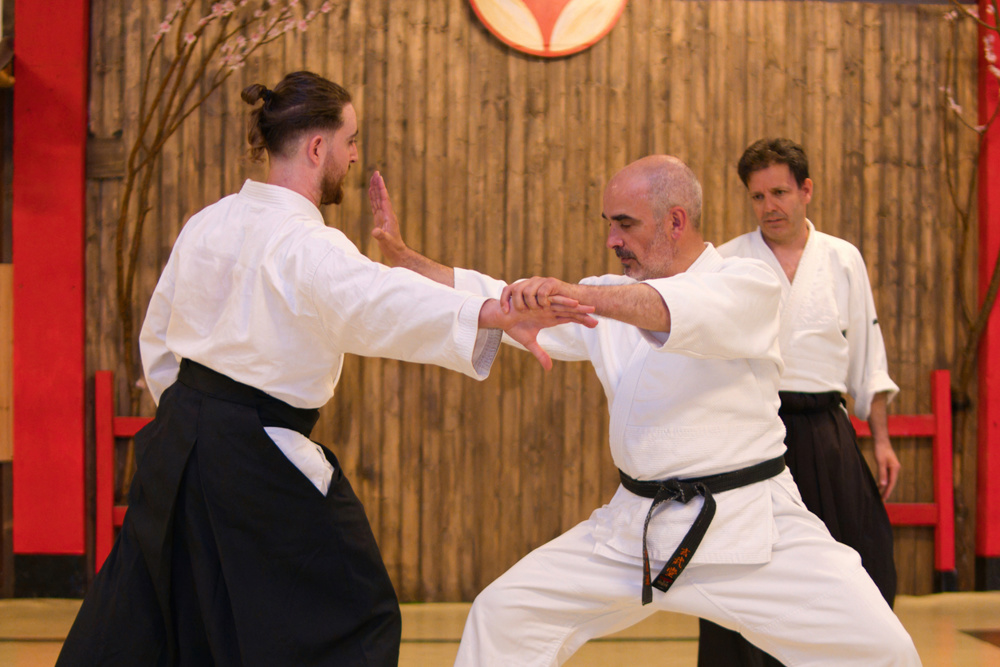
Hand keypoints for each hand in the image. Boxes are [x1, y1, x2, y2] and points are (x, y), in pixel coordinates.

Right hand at [369, 171, 407, 265]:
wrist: (396, 252)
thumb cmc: (392, 247)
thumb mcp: (386, 242)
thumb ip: (381, 236)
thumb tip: (375, 231)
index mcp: (388, 216)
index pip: (384, 199)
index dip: (381, 188)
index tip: (379, 177)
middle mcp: (386, 214)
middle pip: (381, 196)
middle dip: (378, 184)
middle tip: (376, 173)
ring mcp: (383, 216)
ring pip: (378, 199)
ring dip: (375, 189)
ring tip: (373, 179)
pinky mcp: (379, 220)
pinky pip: (375, 206)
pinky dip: (372, 198)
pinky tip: (371, 193)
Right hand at [479, 296, 596, 369]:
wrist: (499, 316)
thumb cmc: (513, 326)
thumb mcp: (529, 342)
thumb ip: (541, 354)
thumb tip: (549, 369)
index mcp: (550, 318)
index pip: (569, 318)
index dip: (582, 321)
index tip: (595, 324)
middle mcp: (549, 310)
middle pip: (570, 311)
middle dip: (584, 314)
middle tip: (598, 317)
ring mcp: (544, 305)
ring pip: (564, 305)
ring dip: (577, 307)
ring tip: (590, 309)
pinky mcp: (537, 302)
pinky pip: (552, 301)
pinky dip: (563, 302)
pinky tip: (574, 303)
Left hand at [500, 277, 578, 313]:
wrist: (575, 300)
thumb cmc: (555, 308)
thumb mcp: (537, 312)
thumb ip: (525, 314)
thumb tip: (505, 317)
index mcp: (525, 288)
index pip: (508, 289)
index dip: (504, 300)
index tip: (505, 313)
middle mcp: (532, 282)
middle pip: (515, 289)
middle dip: (517, 303)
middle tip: (523, 312)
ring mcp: (542, 282)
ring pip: (527, 291)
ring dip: (530, 303)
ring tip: (536, 310)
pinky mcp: (552, 283)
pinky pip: (541, 292)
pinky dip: (542, 301)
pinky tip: (545, 307)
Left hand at [873, 439, 900, 500]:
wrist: (881, 441)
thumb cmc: (880, 450)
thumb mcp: (880, 462)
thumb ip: (882, 473)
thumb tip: (883, 485)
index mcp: (895, 468)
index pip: (891, 483)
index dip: (888, 492)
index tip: (884, 499)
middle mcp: (895, 469)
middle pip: (891, 483)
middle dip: (887, 492)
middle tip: (881, 500)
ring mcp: (893, 468)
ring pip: (889, 480)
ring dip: (885, 488)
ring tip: (880, 495)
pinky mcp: (889, 466)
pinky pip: (887, 476)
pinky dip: (883, 482)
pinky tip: (880, 486)